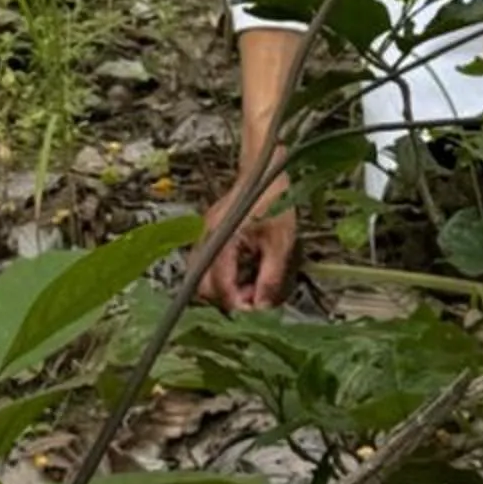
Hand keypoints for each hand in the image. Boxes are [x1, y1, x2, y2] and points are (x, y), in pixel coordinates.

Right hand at [195, 177, 297, 310]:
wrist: (263, 172)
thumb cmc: (272, 200)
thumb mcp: (280, 243)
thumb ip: (270, 278)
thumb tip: (263, 307)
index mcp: (222, 240)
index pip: (220, 286)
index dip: (237, 304)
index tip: (254, 311)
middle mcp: (206, 239)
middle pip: (202, 286)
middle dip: (225, 300)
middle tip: (250, 301)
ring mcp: (204, 236)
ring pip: (202, 277)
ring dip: (224, 289)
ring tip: (249, 286)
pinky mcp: (208, 235)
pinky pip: (207, 265)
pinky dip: (222, 276)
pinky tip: (244, 272)